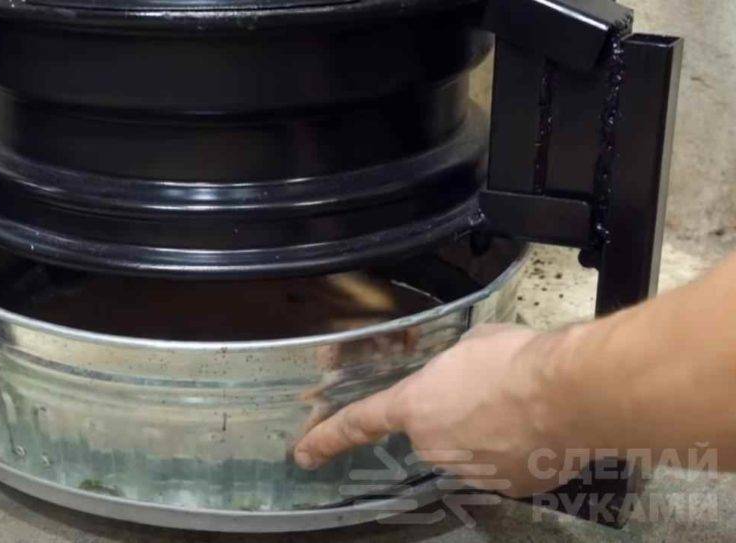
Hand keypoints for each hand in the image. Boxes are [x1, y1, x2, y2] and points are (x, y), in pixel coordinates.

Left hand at [293, 323, 578, 497]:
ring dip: (488, 433)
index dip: (327, 438)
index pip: (359, 423)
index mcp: (415, 406)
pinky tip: (538, 429)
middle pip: (434, 433)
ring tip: (523, 406)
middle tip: (490, 391)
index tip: (304, 454)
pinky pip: (503, 466)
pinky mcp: (508, 486)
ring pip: (470, 450)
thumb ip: (454, 365)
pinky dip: (516, 452)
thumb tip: (465, 370)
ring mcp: (470, 471)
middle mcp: (434, 445)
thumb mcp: (471, 345)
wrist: (569, 394)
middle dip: (455, 416)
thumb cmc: (515, 359)